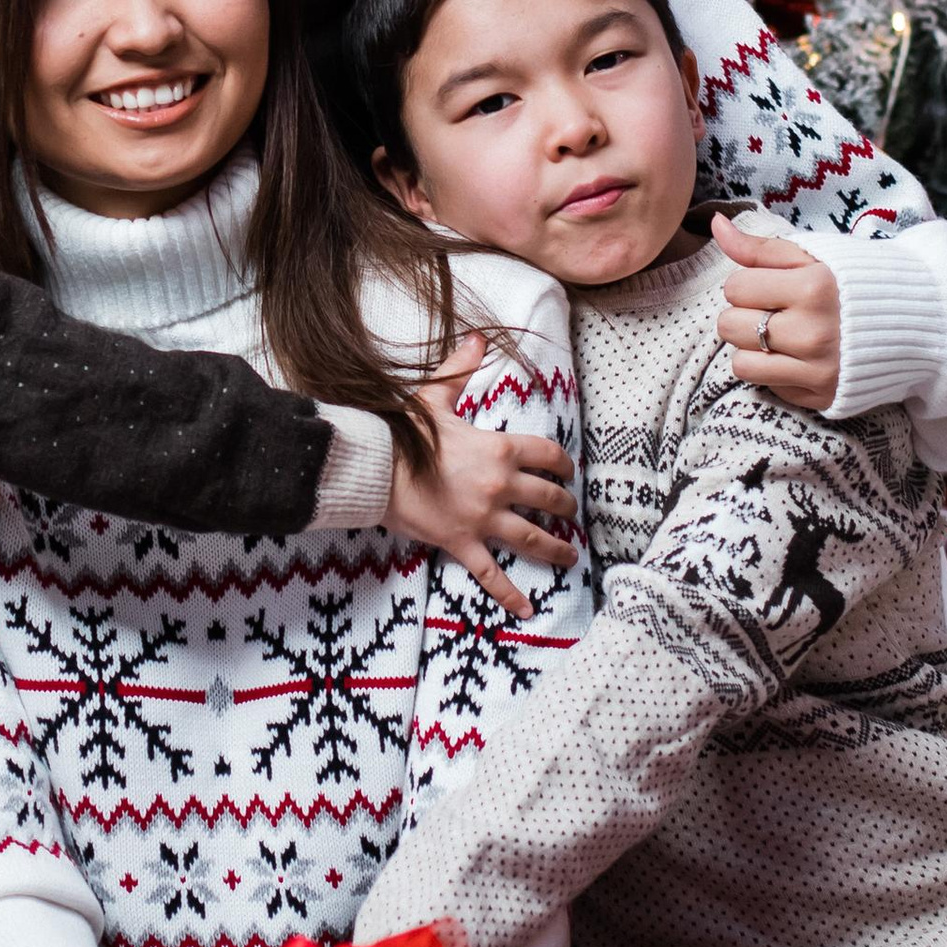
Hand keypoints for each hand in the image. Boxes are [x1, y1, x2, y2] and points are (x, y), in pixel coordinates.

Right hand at [392, 339, 578, 616]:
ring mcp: (484, 517)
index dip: (563, 463)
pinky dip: (510, 594)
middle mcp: (500, 484)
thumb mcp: (435, 397)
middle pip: (548, 499)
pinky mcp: (463, 542)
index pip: (548, 455)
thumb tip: (476, 338)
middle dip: (565, 507)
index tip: (569, 470)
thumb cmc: (404, 431)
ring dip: (557, 549)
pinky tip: (527, 608)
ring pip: (533, 538)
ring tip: (570, 556)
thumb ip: (460, 370)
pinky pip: (492, 573)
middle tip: (572, 515)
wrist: (375, 466)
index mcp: (500, 448)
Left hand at [711, 216, 840, 409]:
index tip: (771, 285)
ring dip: (753, 348)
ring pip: (741, 364)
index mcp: (813, 289)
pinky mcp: (821, 397)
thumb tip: (716, 227)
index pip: (735, 288)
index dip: (748, 283)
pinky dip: (775, 371)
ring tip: (780, 335)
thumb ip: (761, 248)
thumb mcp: (814, 255)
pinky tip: (798, 356)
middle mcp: (813, 333)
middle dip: (745, 315)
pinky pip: (768, 387)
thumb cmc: (859, 281)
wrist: (919, 321)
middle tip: (774, 310)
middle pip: (730, 327)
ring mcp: (818, 370)